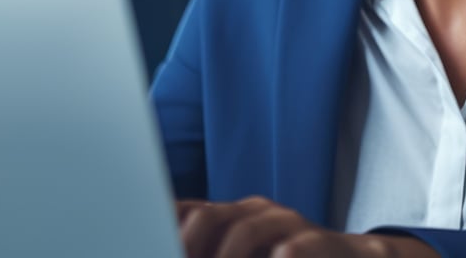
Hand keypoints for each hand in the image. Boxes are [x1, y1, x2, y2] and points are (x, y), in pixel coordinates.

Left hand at [176, 196, 439, 257]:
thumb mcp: (246, 254)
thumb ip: (212, 249)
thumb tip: (166, 245)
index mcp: (233, 217)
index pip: (188, 211)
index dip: (163, 222)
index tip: (144, 236)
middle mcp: (257, 213)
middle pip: (208, 217)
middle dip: (183, 243)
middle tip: (166, 254)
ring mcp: (290, 225)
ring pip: (246, 231)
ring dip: (225, 256)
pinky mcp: (322, 243)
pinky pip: (296, 248)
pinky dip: (284, 255)